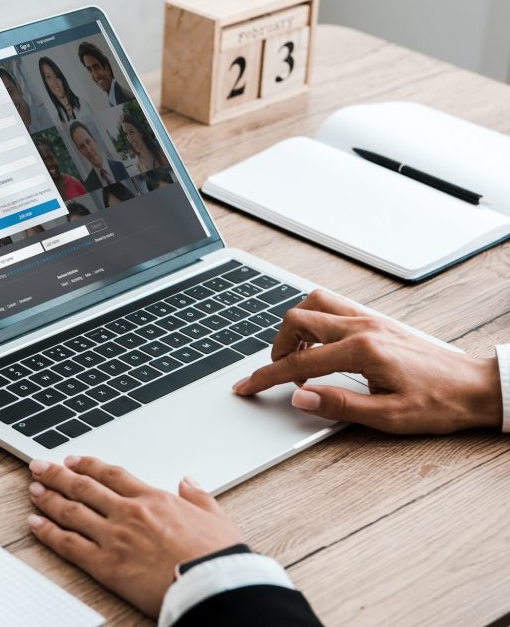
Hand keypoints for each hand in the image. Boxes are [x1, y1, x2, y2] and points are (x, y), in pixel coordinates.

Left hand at [26, 456, 243, 616]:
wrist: (214, 585)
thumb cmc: (219, 557)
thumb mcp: (217, 518)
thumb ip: (199, 497)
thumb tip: (189, 481)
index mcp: (154, 499)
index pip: (112, 475)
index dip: (89, 465)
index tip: (73, 460)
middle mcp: (129, 513)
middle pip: (83, 487)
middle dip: (57, 474)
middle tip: (39, 466)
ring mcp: (114, 537)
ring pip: (71, 511)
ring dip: (48, 498)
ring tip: (33, 489)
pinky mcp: (105, 565)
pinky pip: (68, 544)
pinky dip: (48, 532)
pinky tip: (34, 524)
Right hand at [233, 289, 501, 433]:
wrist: (475, 387)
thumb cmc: (438, 404)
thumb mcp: (388, 417)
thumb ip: (339, 406)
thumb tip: (299, 398)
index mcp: (362, 351)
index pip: (298, 363)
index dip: (266, 378)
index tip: (246, 387)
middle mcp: (362, 327)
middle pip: (297, 321)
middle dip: (276, 348)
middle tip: (277, 374)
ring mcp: (370, 319)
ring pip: (313, 304)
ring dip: (295, 328)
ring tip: (296, 357)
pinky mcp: (376, 320)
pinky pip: (333, 306)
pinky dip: (314, 321)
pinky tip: (320, 345)